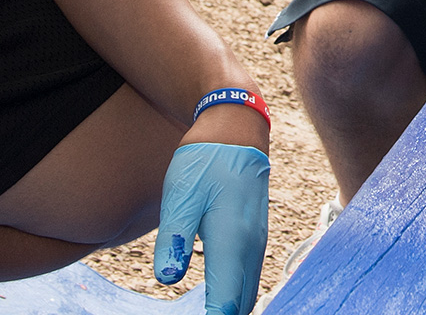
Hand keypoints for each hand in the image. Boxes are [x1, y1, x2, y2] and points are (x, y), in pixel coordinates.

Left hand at [155, 142, 269, 314]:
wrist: (236, 129)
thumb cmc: (205, 160)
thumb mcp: (181, 196)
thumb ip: (175, 239)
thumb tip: (168, 278)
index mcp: (232, 240)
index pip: (226, 301)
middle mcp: (252, 246)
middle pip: (243, 303)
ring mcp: (258, 240)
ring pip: (249, 290)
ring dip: (231, 306)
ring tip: (208, 312)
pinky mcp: (256, 234)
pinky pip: (250, 275)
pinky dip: (236, 292)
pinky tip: (219, 294)